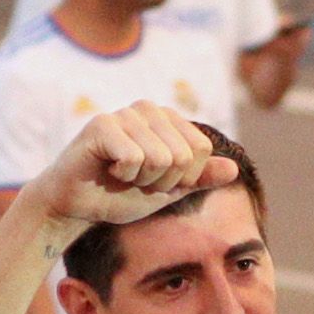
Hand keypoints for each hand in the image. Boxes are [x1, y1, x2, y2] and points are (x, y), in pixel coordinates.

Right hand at [26, 99, 239, 232]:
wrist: (78, 205)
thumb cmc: (122, 194)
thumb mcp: (170, 189)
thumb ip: (201, 178)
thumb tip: (235, 169)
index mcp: (168, 119)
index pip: (202, 150)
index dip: (183, 178)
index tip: (156, 180)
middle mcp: (148, 108)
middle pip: (184, 155)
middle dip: (162, 181)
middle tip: (135, 180)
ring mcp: (125, 113)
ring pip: (161, 159)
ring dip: (141, 180)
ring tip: (120, 175)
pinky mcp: (102, 124)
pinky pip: (135, 159)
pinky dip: (123, 176)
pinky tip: (107, 169)